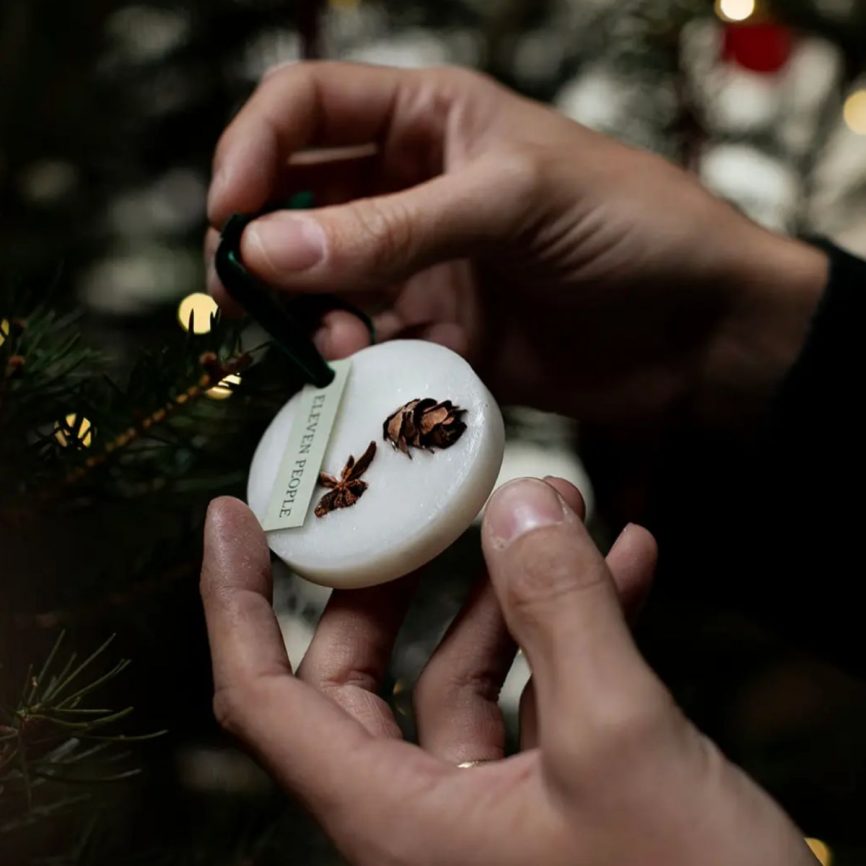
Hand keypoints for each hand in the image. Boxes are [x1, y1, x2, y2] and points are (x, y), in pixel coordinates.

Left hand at [200, 478, 815, 865]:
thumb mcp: (620, 744)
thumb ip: (562, 613)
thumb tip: (520, 508)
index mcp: (394, 820)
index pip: (262, 696)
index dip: (234, 599)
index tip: (235, 518)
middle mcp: (423, 818)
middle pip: (358, 676)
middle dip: (393, 581)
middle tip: (416, 510)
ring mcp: (486, 812)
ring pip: (460, 677)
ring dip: (512, 593)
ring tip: (560, 516)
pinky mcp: (548, 804)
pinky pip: (534, 697)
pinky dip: (570, 631)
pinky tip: (622, 571)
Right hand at [206, 62, 826, 425]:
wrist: (697, 331)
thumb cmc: (630, 227)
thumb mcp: (512, 201)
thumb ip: (392, 228)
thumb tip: (266, 248)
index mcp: (430, 120)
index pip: (304, 109)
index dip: (252, 151)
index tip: (229, 214)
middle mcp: (413, 190)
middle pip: (297, 203)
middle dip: (261, 244)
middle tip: (243, 294)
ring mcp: (423, 267)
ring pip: (324, 283)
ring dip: (304, 312)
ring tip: (323, 342)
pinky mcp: (439, 337)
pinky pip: (369, 346)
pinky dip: (351, 361)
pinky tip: (360, 369)